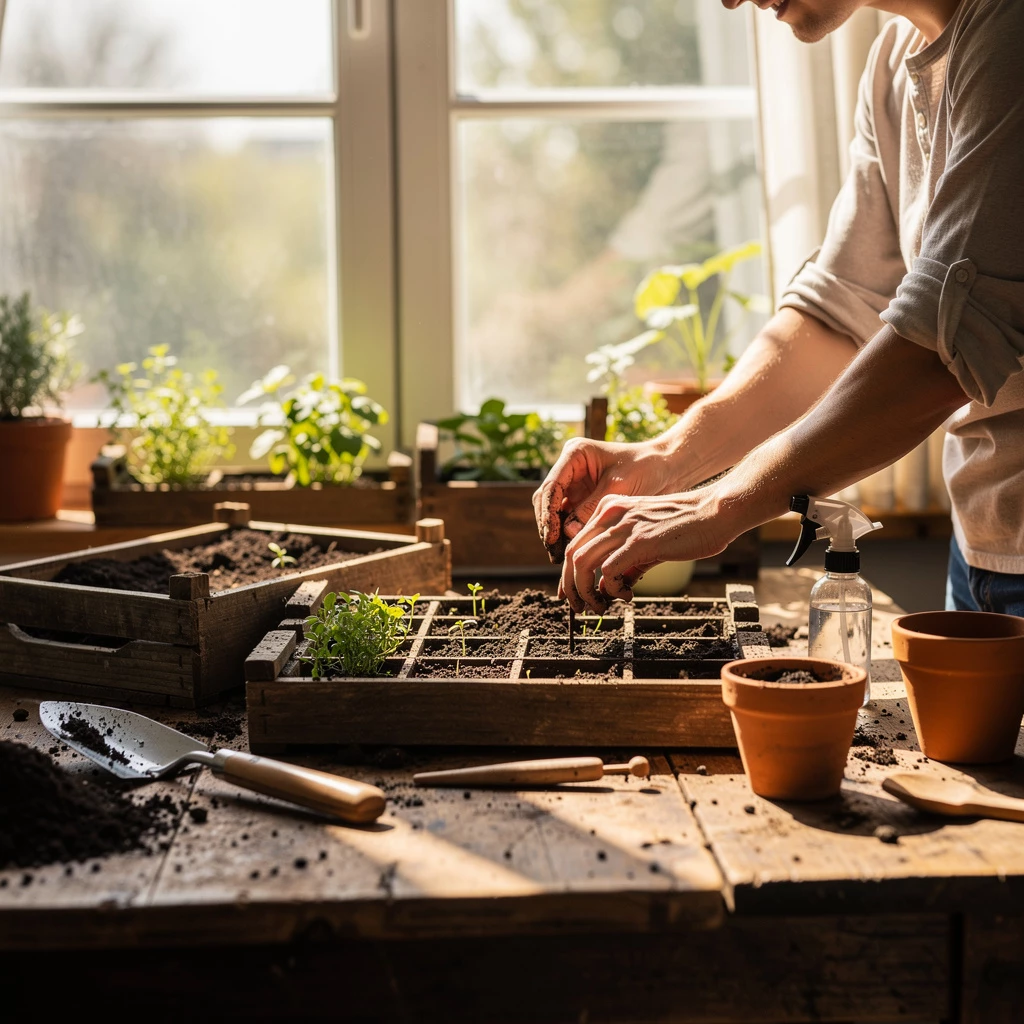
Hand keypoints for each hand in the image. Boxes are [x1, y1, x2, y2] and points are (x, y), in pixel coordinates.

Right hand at [533, 436, 674, 561]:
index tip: (552, 536)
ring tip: (561, 558)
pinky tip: (573, 552)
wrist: (667, 468)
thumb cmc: (646, 467)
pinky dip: (569, 535)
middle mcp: (570, 468)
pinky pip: (569, 519)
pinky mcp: (583, 499)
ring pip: (555, 512)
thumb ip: (591, 508)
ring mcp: (575, 484)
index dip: (548, 513)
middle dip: (548, 526)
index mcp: (574, 454)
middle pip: (547, 500)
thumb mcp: (618, 487)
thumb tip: (568, 532)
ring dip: (556, 533)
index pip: (551, 486)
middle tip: (554, 552)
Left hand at [558, 488, 740, 612]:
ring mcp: (623, 526)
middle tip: (579, 607)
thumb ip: (628, 560)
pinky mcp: (639, 541)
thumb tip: (612, 586)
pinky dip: (610, 590)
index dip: (569, 573)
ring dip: (585, 592)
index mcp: (609, 509)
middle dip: (570, 586)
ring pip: (581, 563)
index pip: (575, 543)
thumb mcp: (648, 537)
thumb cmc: (688, 524)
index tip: (573, 594)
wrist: (716, 512)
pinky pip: (608, 571)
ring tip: (599, 607)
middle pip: (570, 554)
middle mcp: (610, 513)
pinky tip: (626, 597)